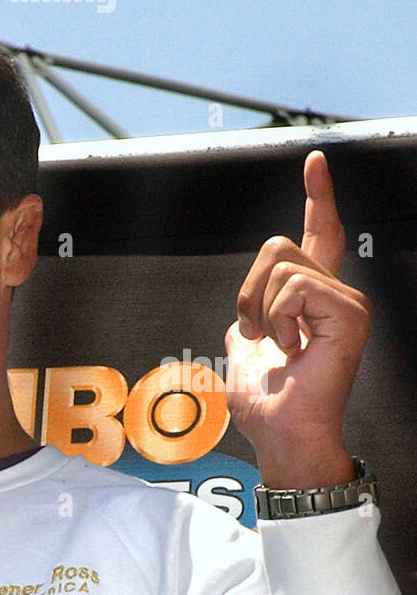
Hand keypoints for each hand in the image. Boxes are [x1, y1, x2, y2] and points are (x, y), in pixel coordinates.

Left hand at [223, 151, 369, 487]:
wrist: (280, 432)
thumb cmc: (266, 404)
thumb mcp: (244, 349)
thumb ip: (249, 321)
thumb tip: (245, 320)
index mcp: (310, 299)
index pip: (318, 236)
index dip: (317, 198)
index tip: (314, 162)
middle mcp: (335, 293)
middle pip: (278, 246)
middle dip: (249, 290)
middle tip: (260, 335)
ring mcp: (347, 301)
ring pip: (282, 267)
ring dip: (263, 311)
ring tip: (281, 347)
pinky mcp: (351, 313)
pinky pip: (295, 288)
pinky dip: (279, 319)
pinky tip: (294, 348)